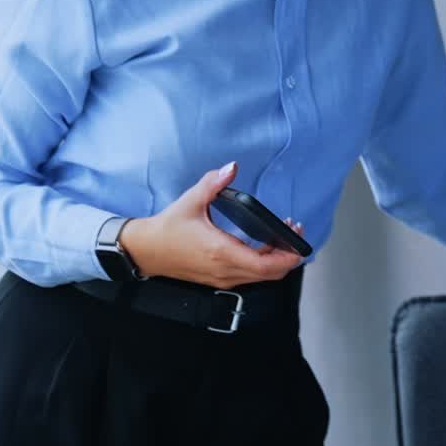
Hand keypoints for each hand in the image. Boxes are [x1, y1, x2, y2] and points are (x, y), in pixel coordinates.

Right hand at [118, 162, 305, 288]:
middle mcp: (225, 270)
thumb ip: (214, 183)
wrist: (146, 251)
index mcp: (222, 252)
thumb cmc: (168, 228)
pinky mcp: (219, 279)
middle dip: (288, 256)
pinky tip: (264, 247)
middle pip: (271, 275)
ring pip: (262, 278)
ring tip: (282, 237)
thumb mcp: (191, 201)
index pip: (266, 265)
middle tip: (295, 233)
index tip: (299, 239)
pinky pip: (250, 276)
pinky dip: (263, 265)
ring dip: (277, 261)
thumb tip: (231, 167)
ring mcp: (222, 278)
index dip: (288, 256)